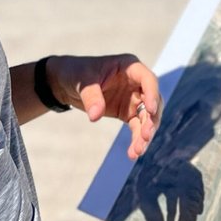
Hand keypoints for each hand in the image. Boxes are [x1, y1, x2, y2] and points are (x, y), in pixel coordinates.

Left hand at [48, 54, 162, 159]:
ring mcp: (134, 99)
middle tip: (145, 136)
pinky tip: (133, 153)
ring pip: (147, 118)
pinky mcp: (128, 113)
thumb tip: (95, 116)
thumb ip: (91, 96)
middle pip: (153, 102)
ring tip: (137, 151)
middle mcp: (137, 83)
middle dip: (150, 120)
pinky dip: (136, 140)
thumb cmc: (78, 73)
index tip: (150, 111)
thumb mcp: (83, 81)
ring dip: (144, 134)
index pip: (148, 80)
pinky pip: (136, 127)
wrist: (68, 82)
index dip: (152, 94)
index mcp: (130, 67)